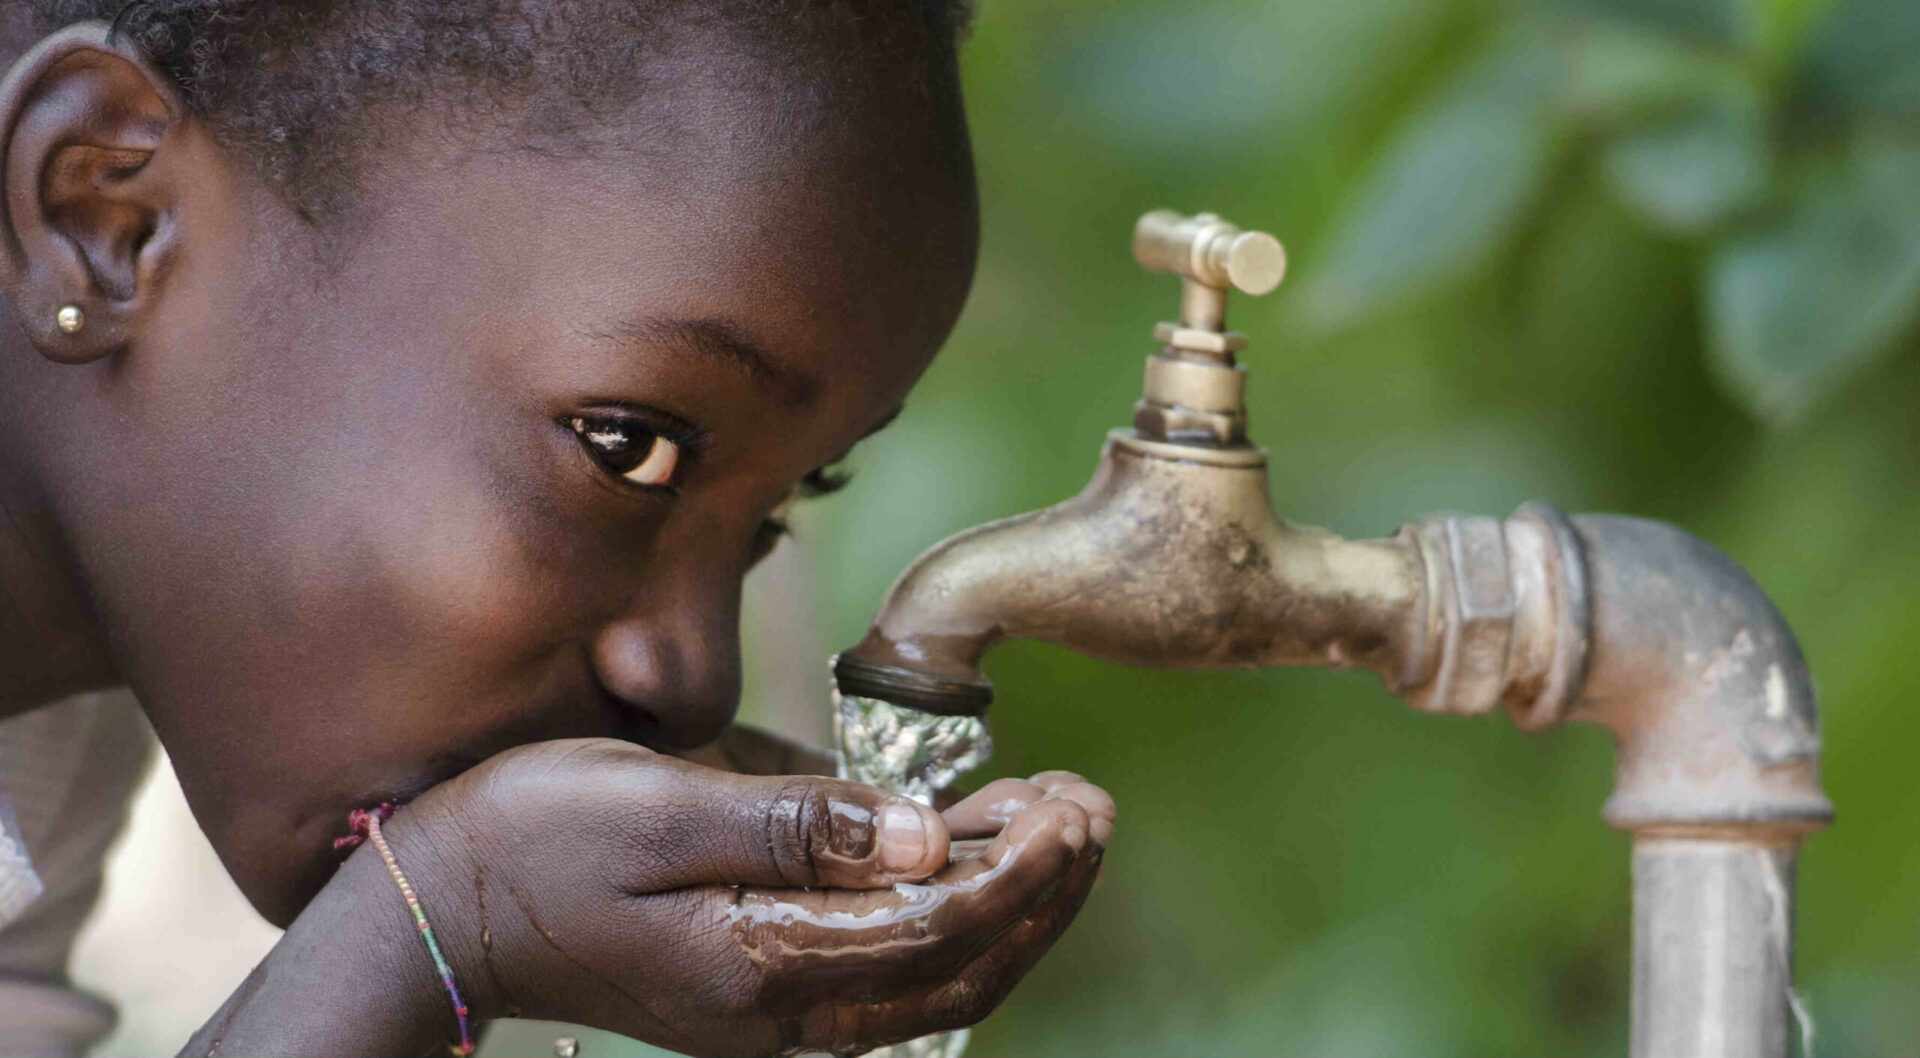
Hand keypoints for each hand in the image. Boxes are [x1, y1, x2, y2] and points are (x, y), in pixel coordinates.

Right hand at [384, 740, 1111, 1056]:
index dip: (1019, 870)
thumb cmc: (537, 836)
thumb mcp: (660, 807)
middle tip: (1091, 809)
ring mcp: (773, 1009)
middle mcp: (782, 1009)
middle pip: (957, 969)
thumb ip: (798, 825)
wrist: (444, 906)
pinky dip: (949, 915)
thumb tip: (927, 836)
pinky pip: (887, 967)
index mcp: (762, 963)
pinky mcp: (761, 984)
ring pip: (933, 978)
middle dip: (1039, 892)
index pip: (937, 929)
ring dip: (1008, 906)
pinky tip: (976, 852)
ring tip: (1060, 823)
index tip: (1073, 806)